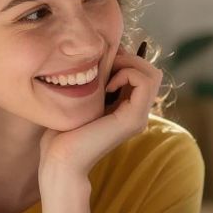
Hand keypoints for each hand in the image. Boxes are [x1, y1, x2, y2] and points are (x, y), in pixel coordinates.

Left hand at [39, 43, 160, 183]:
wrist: (60, 159)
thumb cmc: (63, 130)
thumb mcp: (83, 98)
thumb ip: (97, 81)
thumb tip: (103, 53)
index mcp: (127, 109)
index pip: (143, 73)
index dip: (125, 59)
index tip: (101, 64)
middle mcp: (138, 113)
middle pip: (152, 72)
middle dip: (129, 59)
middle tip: (105, 67)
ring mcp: (138, 117)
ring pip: (152, 74)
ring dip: (129, 64)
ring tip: (107, 76)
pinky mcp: (133, 119)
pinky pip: (144, 82)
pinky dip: (127, 74)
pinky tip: (107, 86)